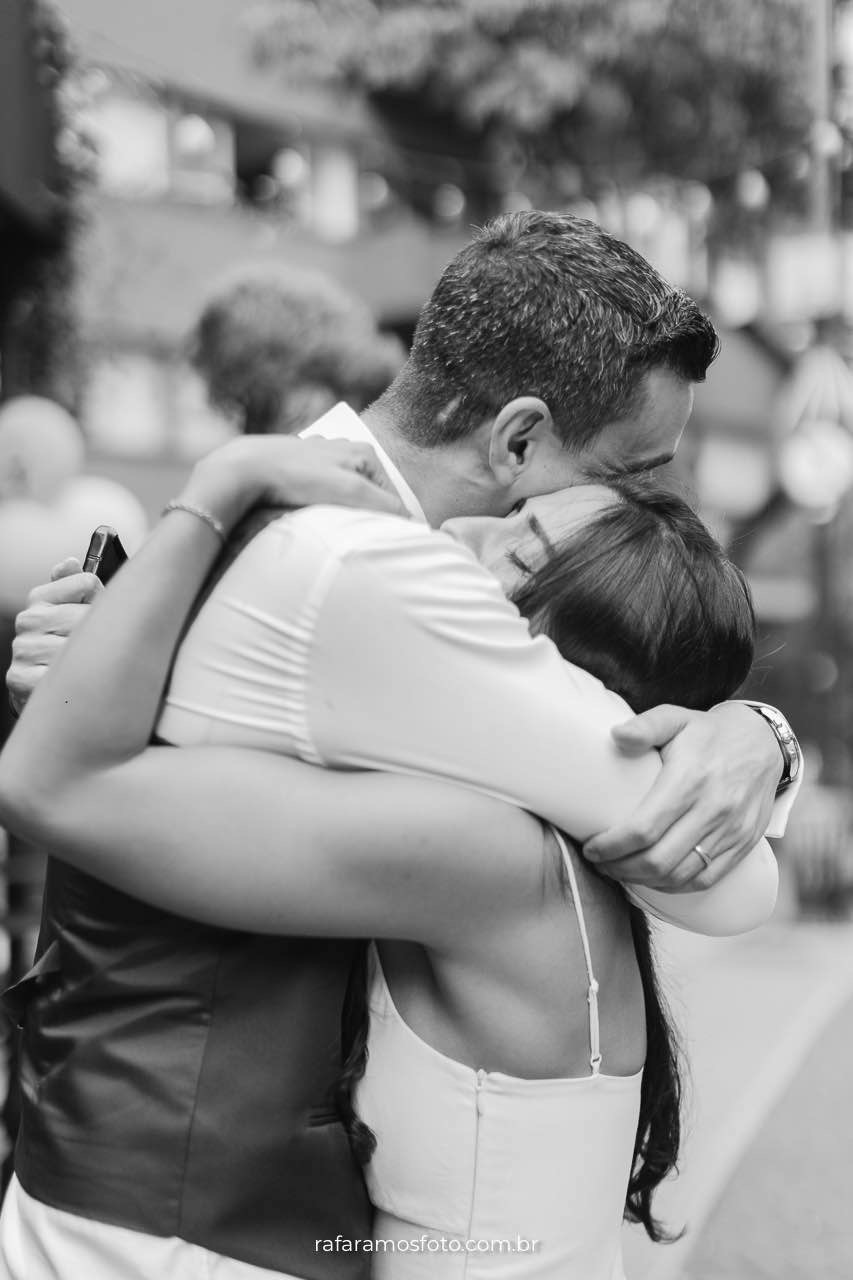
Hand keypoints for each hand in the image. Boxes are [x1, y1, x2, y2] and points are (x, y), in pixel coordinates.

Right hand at [8, 558, 102, 714]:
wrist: (39, 684)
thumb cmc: (62, 642)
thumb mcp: (71, 608)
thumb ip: (73, 583)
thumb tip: (70, 563)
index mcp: (41, 598)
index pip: (87, 583)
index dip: (102, 601)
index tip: (98, 615)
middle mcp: (29, 621)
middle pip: (85, 615)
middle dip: (101, 632)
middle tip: (100, 644)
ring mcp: (24, 648)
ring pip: (76, 646)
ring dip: (90, 657)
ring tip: (88, 662)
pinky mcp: (21, 677)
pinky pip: (60, 674)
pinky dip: (74, 678)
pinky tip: (75, 677)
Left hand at [180, 436, 407, 531]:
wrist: (244, 471)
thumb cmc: (297, 479)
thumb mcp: (350, 493)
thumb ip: (386, 507)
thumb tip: (414, 525)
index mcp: (364, 452)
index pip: (394, 498)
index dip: (393, 525)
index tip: (387, 548)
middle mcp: (345, 450)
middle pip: (369, 496)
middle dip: (366, 519)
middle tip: (357, 543)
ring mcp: (320, 459)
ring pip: (344, 497)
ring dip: (343, 516)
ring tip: (332, 533)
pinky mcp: (298, 469)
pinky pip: (321, 495)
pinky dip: (322, 509)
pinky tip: (310, 518)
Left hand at [583, 702, 781, 890]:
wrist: (763, 743)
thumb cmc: (709, 733)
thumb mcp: (676, 718)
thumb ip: (646, 725)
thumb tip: (616, 735)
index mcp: (690, 779)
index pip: (644, 829)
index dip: (612, 846)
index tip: (591, 848)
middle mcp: (713, 809)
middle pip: (659, 860)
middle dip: (621, 868)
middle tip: (600, 864)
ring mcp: (731, 831)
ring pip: (680, 875)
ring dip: (644, 881)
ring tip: (620, 871)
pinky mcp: (743, 844)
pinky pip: (705, 879)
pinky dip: (675, 886)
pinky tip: (654, 878)